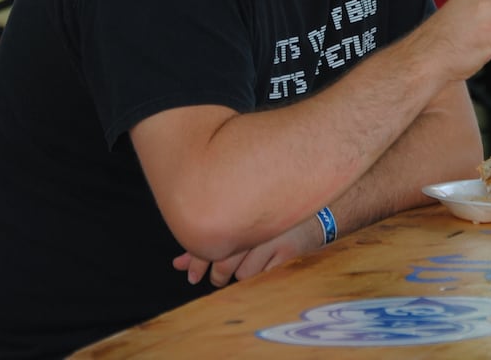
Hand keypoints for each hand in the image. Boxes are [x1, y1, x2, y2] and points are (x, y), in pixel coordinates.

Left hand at [173, 216, 319, 287]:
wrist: (314, 212)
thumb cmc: (268, 220)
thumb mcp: (238, 224)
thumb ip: (207, 241)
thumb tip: (177, 265)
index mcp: (238, 213)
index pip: (210, 242)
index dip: (197, 262)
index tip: (192, 276)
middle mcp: (253, 225)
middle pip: (225, 262)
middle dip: (217, 275)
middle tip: (217, 278)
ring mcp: (272, 238)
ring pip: (243, 274)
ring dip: (241, 274)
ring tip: (249, 263)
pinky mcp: (288, 253)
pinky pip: (263, 278)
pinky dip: (259, 277)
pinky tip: (265, 265)